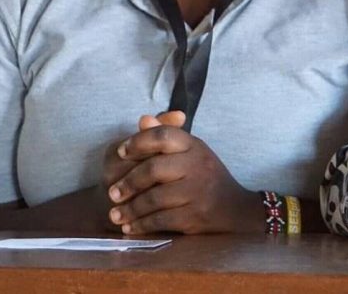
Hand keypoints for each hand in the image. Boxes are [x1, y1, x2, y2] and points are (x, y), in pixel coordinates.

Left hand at [104, 111, 264, 234]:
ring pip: (154, 198)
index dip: (139, 141)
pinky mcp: (195, 215)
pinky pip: (161, 220)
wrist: (235, 208)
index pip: (164, 135)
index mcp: (194, 145)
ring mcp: (197, 191)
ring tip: (115, 215)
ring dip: (131, 209)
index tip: (121, 151)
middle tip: (112, 193)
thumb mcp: (190, 151)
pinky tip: (130, 227)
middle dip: (129, 182)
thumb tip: (143, 119)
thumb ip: (165, 134)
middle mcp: (197, 165)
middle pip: (154, 168)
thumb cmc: (205, 176)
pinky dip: (142, 225)